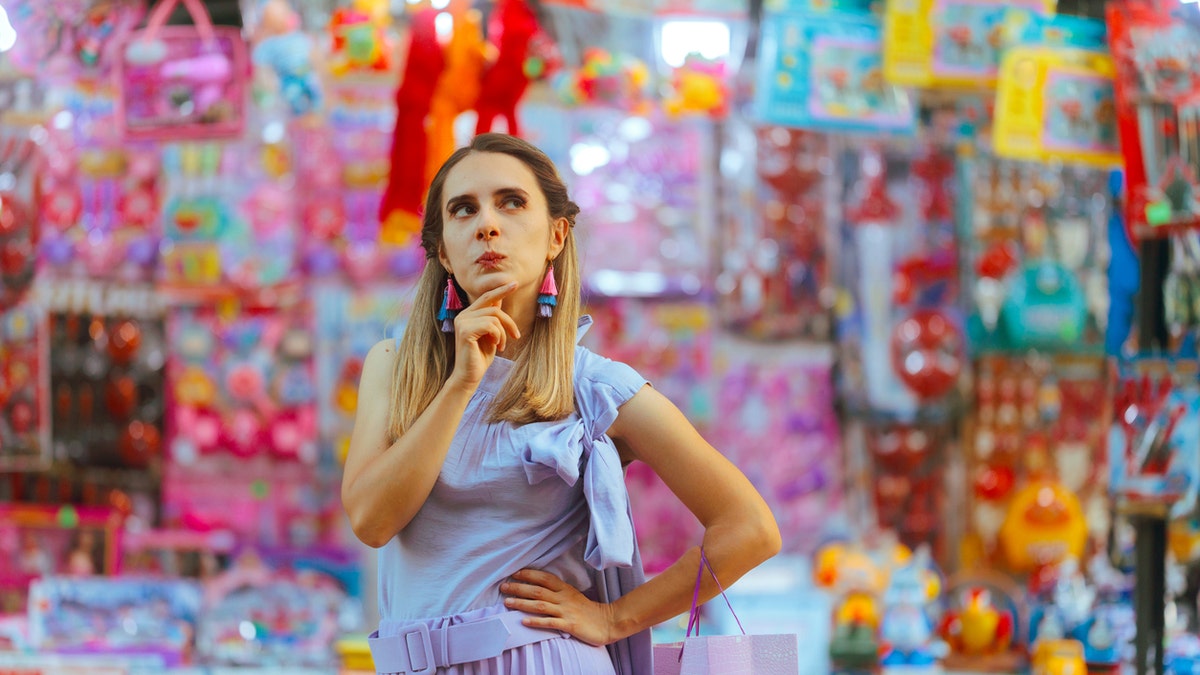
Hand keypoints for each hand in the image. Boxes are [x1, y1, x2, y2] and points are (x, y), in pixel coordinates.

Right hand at [450, 282, 520, 388]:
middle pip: (493, 307)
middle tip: (516, 336)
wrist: (470, 376)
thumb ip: (493, 318)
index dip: (501, 290)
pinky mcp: (465, 331)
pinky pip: (490, 325)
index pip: (486, 297)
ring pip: (494, 317)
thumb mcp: (491, 334)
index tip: (514, 283)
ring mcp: (462, 322)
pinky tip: (496, 346)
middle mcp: (463, 316)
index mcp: (468, 315)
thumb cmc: (481, 357)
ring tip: (501, 345)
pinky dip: (498, 336)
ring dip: (503, 333)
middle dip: (508, 321)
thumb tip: (500, 299)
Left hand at [501, 569, 616, 646]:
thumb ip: (557, 591)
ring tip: (507, 603)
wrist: (607, 622)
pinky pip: (550, 622)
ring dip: (522, 603)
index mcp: (565, 588)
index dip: (529, 574)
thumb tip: (537, 587)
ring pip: (540, 605)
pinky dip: (536, 621)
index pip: (544, 578)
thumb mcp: (572, 595)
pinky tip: (524, 621)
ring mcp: (566, 611)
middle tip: (503, 587)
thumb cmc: (588, 610)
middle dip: (519, 588)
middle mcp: (564, 598)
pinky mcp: (569, 625)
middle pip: (538, 590)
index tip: (514, 573)